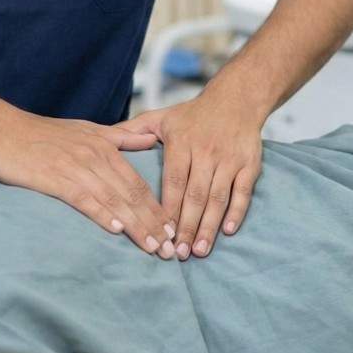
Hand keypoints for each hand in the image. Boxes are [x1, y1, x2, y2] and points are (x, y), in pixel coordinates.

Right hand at [0, 109, 175, 257]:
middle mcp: (96, 156)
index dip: (158, 207)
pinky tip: (116, 230)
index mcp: (106, 146)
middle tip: (170, 247)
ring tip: (152, 247)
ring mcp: (76, 167)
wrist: (1, 129)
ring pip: (114, 199)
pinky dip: (101, 214)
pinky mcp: (55, 178)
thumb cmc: (43, 133)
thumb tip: (151, 140)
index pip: (139, 182)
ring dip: (135, 225)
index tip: (173, 229)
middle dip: (154, 222)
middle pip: (132, 194)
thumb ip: (121, 137)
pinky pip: (84, 198)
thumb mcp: (87, 129)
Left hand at [115, 84, 264, 259]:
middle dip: (186, 226)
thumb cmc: (193, 113)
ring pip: (218, 197)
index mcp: (182, 142)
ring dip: (209, 226)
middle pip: (195, 195)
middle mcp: (206, 151)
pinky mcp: (249, 164)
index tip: (158, 232)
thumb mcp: (161, 117)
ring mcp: (229, 159)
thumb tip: (103, 140)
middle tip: (177, 253)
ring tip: (198, 250)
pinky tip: (228, 231)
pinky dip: (237, 212)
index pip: (174, 181)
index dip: (167, 208)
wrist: (236, 99)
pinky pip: (243, 192)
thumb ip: (133, 131)